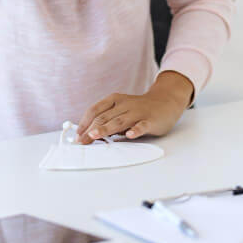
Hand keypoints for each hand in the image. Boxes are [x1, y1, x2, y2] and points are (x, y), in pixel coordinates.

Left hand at [76, 71, 192, 143]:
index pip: (95, 110)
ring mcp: (138, 112)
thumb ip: (108, 119)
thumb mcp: (121, 109)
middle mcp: (125, 104)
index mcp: (115, 100)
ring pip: (119, 121)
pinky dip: (135, 130)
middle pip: (104, 117)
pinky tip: (129, 135)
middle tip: (81, 142)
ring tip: (94, 135)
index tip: (77, 135)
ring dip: (105, 128)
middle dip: (91, 130)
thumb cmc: (139, 108)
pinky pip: (141, 125)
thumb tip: (89, 133)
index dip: (84, 122)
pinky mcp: (150, 120)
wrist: (165, 101)